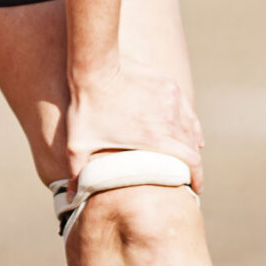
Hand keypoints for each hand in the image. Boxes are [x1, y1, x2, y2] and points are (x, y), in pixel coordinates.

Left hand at [61, 60, 205, 190]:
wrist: (95, 66)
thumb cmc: (86, 107)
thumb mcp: (78, 145)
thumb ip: (77, 174)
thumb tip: (68, 199)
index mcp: (156, 139)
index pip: (191, 162)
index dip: (197, 178)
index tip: (195, 189)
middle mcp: (170, 121)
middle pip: (192, 148)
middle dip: (192, 165)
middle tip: (186, 176)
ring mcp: (172, 101)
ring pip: (191, 129)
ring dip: (191, 145)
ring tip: (187, 156)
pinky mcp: (169, 86)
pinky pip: (187, 110)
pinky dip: (190, 125)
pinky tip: (190, 132)